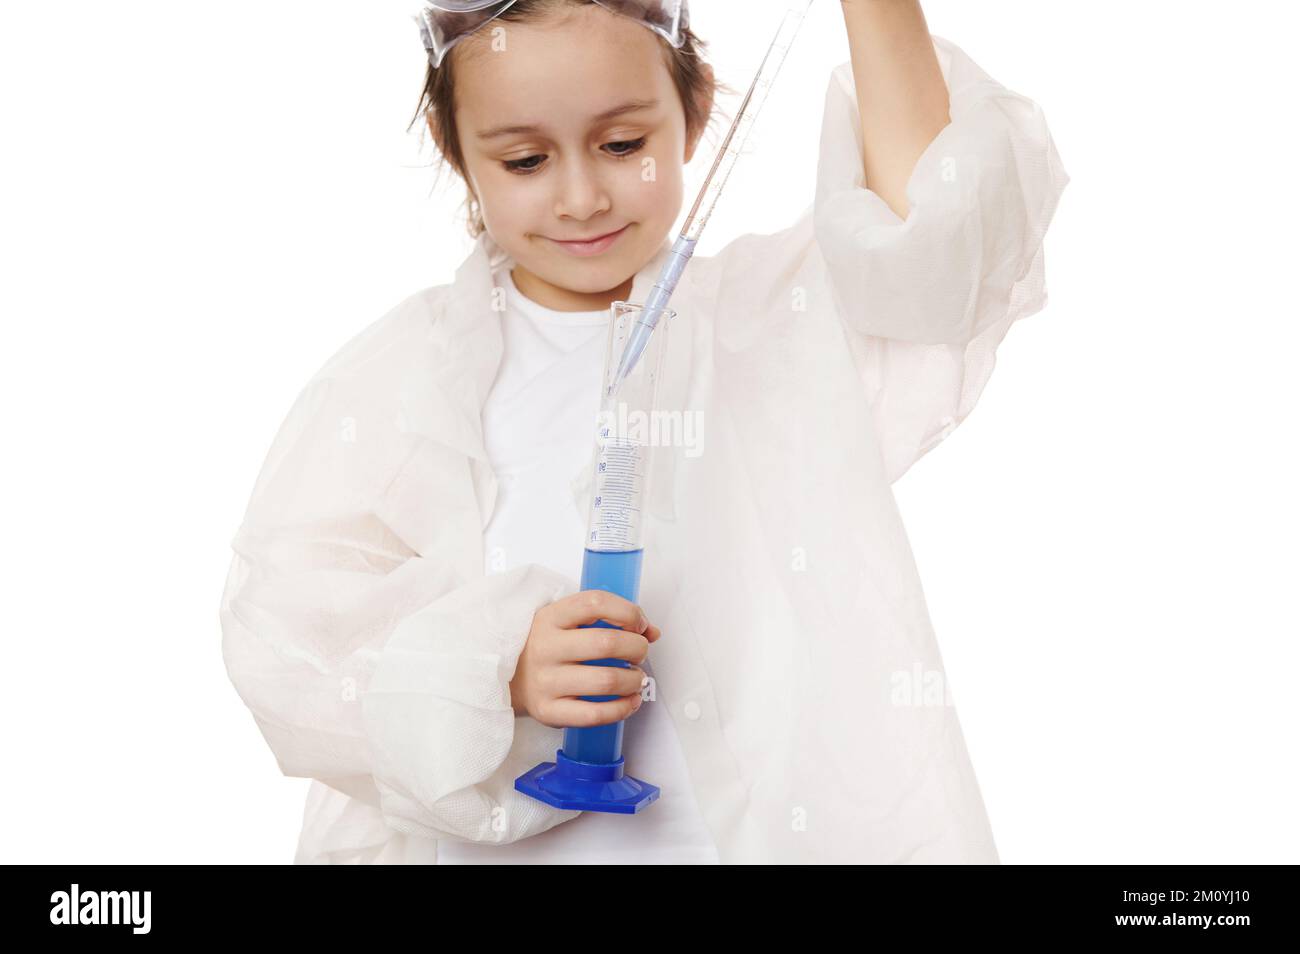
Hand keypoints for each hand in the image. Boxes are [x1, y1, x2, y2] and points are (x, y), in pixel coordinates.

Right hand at [509, 590, 661, 728]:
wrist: (508, 678)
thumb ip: (609, 620)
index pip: (595, 603)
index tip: (639, 624)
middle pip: (606, 643)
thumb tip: (652, 632)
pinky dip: (622, 709)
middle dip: (636, 648)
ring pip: (606, 680)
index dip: (627, 612)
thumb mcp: (568, 623)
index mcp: (550, 617)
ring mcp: (545, 681)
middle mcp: (545, 647)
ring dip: (634, 680)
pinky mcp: (548, 711)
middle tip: (640, 653)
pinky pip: (594, 714)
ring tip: (637, 679)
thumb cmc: (547, 647)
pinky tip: (630, 701)